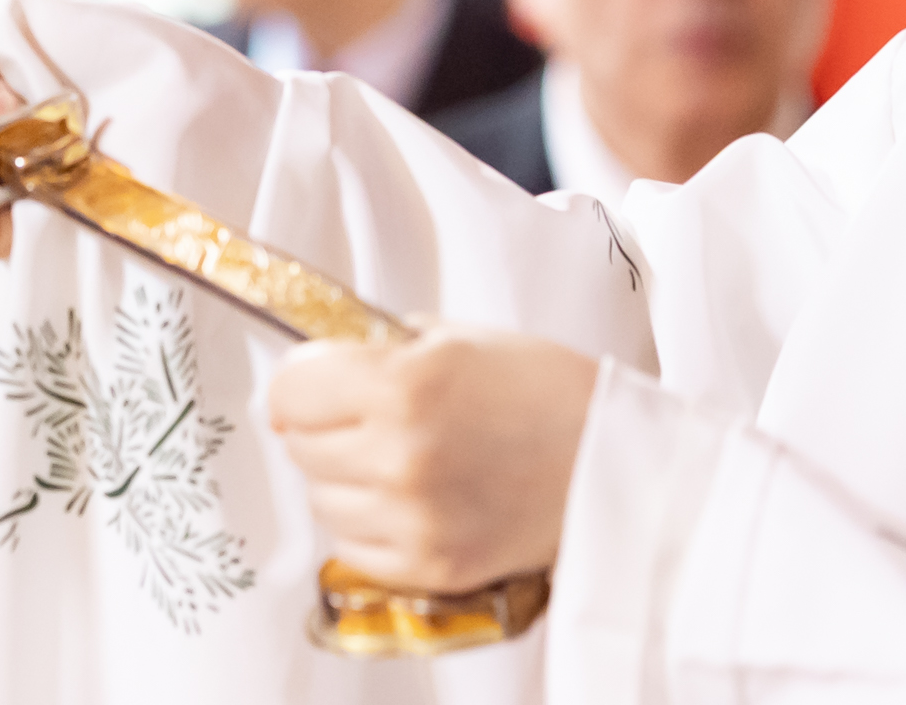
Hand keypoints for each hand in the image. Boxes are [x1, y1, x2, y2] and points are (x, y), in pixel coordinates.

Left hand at [266, 327, 599, 593]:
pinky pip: (353, 546)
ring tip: (393, 459)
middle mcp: (400, 456)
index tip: (314, 382)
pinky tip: (407, 499)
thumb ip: (378, 349)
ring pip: (322, 499)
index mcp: (402, 386)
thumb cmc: (541, 389)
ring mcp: (414, 519)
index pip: (291, 392)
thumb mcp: (454, 338)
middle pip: (301, 446)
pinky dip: (367, 523)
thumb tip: (314, 369)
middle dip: (323, 426)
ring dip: (342, 477)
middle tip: (364, 416)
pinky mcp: (432, 567)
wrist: (614, 460)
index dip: (301, 383)